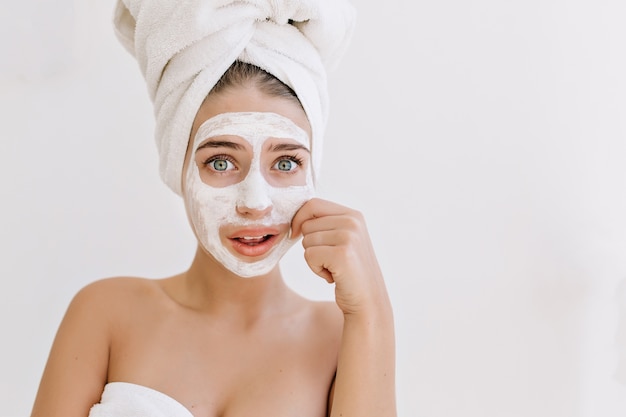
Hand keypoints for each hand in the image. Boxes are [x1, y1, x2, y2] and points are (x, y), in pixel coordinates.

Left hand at [291, 198, 386, 314]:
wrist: (369, 301)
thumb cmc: (350, 272)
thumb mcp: (343, 240)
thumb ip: (325, 224)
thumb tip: (295, 218)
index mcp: (353, 215)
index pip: (313, 204)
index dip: (299, 219)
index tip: (296, 235)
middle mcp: (353, 221)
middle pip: (307, 224)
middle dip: (310, 245)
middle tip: (330, 260)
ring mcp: (349, 237)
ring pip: (306, 241)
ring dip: (314, 259)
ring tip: (334, 268)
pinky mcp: (342, 254)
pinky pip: (309, 255)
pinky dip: (316, 269)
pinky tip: (334, 276)